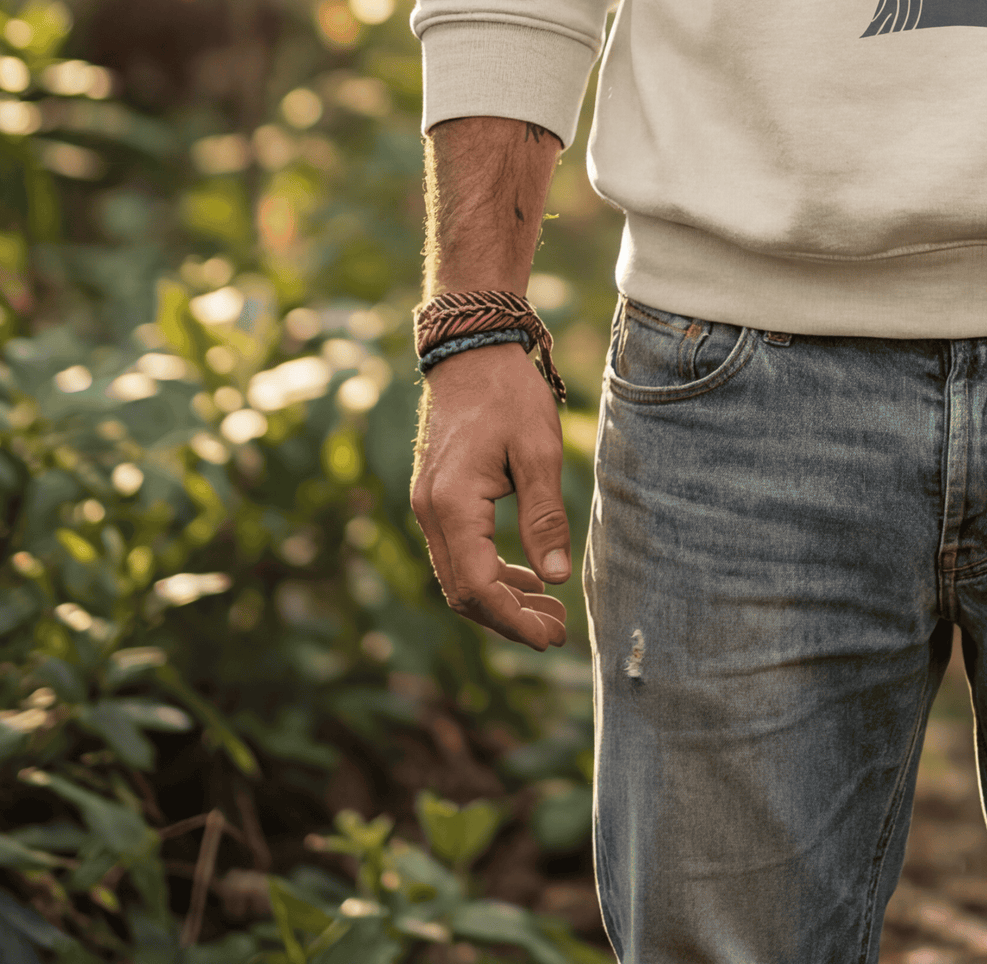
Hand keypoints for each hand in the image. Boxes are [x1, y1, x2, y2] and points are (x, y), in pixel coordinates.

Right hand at [410, 343, 570, 648]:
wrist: (471, 351)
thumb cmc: (508, 394)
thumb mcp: (538, 450)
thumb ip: (544, 517)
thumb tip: (557, 578)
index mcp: (453, 505)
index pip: (478, 586)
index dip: (513, 620)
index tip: (550, 636)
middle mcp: (430, 512)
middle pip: (463, 592)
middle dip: (509, 619)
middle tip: (556, 632)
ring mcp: (429, 506)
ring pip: (459, 576)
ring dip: (501, 599)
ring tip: (549, 611)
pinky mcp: (437, 498)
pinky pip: (459, 552)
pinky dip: (491, 572)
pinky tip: (527, 576)